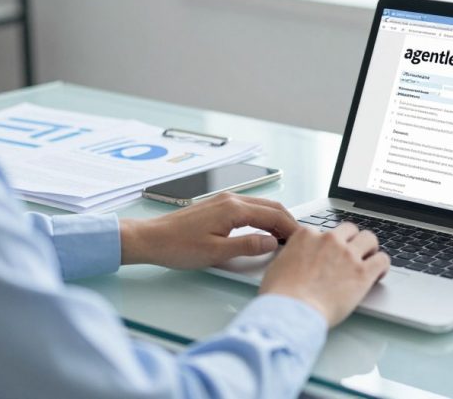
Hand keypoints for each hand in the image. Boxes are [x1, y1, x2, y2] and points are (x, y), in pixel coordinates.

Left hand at [119, 193, 299, 269]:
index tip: (302, 240)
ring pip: (260, 206)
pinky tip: (263, 230)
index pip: (273, 215)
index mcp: (233, 209)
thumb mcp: (217, 252)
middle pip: (270, 207)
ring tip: (284, 237)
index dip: (290, 228)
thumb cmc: (178, 247)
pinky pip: (248, 208)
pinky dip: (262, 217)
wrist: (151, 238)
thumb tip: (272, 243)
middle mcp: (230, 199)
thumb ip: (247, 246)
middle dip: (287, 221)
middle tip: (299, 239)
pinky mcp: (217, 206)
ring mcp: (223, 200)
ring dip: (275, 219)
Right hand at [259, 222, 389, 326]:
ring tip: (370, 259)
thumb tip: (294, 260)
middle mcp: (329, 239)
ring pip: (369, 238)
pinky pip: (382, 259)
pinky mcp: (362, 272)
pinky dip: (382, 265)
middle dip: (351, 240)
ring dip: (370, 248)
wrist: (292, 311)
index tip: (329, 254)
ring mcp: (347, 254)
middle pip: (349, 229)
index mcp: (307, 235)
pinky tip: (379, 274)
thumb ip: (291, 256)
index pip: (323, 231)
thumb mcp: (277, 265)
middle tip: (352, 253)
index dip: (327, 244)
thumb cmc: (280, 295)